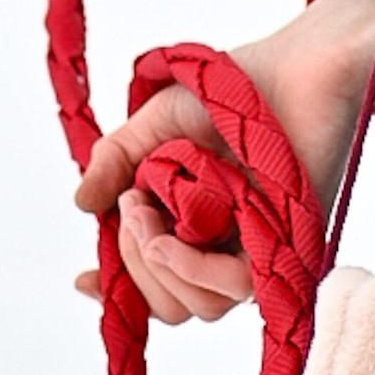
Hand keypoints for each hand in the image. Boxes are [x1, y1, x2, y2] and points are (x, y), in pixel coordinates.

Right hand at [72, 0, 374, 323]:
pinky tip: (170, 239)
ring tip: (147, 216)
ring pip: (198, 307)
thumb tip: (82, 204)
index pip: (154, 284)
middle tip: (132, 210)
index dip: (117, 292)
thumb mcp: (155, 125)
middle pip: (168, 306)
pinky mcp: (285, 250)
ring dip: (158, 268)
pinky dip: (192, 268)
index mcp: (191, 225)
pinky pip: (233, 288)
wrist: (291, 68)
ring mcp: (252, 252)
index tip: (85, 279)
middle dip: (134, 267)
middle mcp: (223, 247)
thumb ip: (116, 161)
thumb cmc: (229, 90)